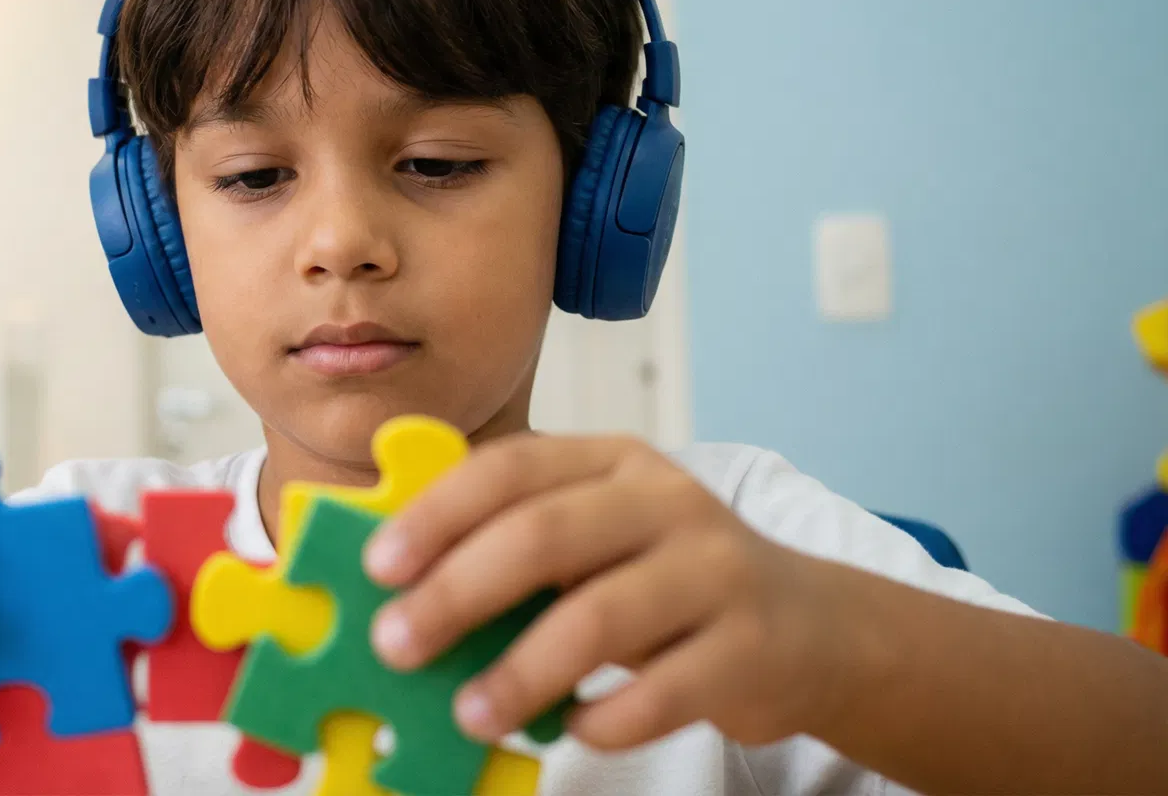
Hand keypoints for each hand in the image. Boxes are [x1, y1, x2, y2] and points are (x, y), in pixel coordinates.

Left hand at [361, 434, 860, 750]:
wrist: (812, 628)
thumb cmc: (666, 579)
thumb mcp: (599, 535)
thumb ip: (516, 537)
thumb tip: (396, 576)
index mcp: (613, 460)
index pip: (513, 467)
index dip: (439, 513)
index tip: (380, 566)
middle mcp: (667, 502)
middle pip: (545, 536)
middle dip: (457, 593)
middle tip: (397, 645)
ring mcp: (716, 571)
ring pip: (599, 618)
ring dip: (520, 673)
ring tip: (469, 713)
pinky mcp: (751, 648)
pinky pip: (662, 691)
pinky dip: (605, 718)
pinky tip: (572, 732)